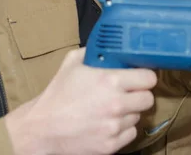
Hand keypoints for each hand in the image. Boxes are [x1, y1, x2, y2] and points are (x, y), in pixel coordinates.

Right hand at [5, 48, 156, 154]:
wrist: (42, 128)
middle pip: (148, 99)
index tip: (139, 77)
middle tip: (127, 93)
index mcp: (110, 81)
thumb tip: (108, 46)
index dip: (144, 76)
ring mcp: (115, 127)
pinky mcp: (111, 145)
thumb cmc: (57, 94)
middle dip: (139, 94)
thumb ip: (94, 52)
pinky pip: (130, 133)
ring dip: (128, 112)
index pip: (149, 78)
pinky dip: (122, 129)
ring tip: (110, 109)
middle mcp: (117, 104)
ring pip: (138, 116)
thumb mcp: (72, 63)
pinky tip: (107, 123)